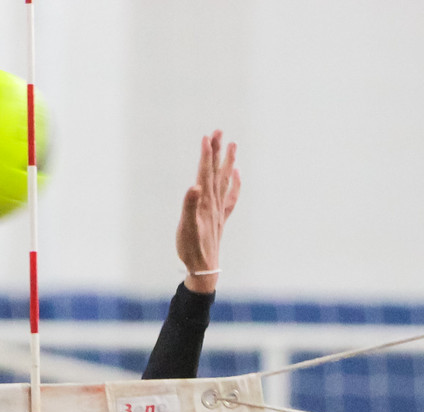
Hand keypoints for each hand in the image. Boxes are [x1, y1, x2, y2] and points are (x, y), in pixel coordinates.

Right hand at [174, 130, 239, 293]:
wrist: (204, 268)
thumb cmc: (192, 249)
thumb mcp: (187, 228)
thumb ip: (189, 206)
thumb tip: (194, 186)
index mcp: (205, 202)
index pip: (205, 173)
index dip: (206, 154)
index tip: (206, 136)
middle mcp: (214, 202)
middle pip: (216, 172)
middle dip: (217, 151)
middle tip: (219, 130)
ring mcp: (219, 210)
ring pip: (224, 180)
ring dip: (227, 162)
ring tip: (232, 144)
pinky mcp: (220, 218)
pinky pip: (230, 196)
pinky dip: (235, 183)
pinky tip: (237, 175)